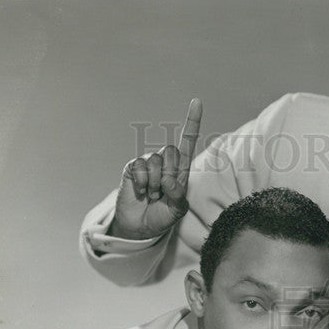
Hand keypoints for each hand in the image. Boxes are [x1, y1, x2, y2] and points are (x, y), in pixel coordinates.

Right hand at [110, 98, 201, 240]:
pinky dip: (141, 183)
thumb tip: (170, 180)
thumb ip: (178, 196)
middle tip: (162, 193)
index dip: (192, 122)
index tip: (197, 101)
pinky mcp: (132, 167)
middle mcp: (165, 163)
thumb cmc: (162, 217)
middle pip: (171, 151)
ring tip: (152, 195)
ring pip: (155, 161)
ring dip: (154, 183)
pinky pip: (139, 167)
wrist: (139, 227)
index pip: (187, 142)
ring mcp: (148, 164)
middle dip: (168, 175)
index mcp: (180, 170)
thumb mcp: (177, 210)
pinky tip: (140, 192)